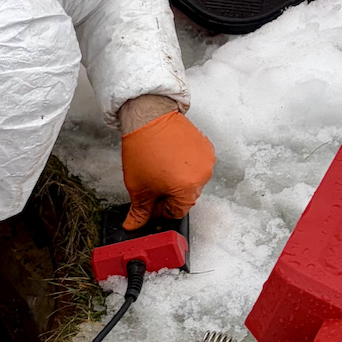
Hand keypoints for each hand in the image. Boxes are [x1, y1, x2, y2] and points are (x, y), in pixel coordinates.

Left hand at [120, 109, 214, 230]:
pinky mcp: (206, 146)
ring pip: (191, 181)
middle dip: (168, 195)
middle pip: (185, 197)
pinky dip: (183, 166)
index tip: (150, 204)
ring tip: (158, 169)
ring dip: (176, 180)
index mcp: (188, 189)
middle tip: (151, 185)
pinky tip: (167, 159)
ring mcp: (207, 160)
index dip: (160, 211)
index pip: (177, 212)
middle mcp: (203, 175)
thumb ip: (139, 211)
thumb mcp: (137, 187)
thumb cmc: (144, 148)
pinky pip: (195, 164)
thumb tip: (134, 224)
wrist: (148, 117)